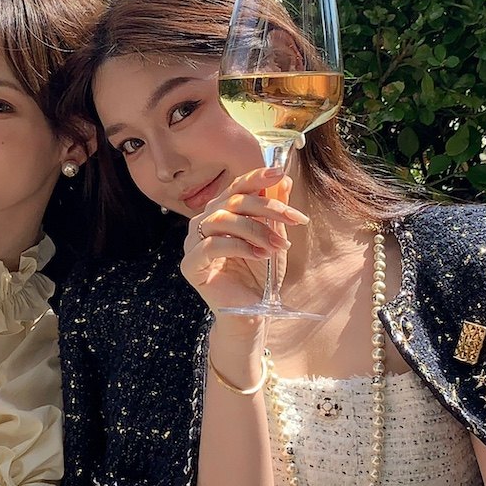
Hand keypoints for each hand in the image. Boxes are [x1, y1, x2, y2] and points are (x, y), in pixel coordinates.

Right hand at [180, 167, 306, 315]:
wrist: (252, 312)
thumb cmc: (260, 275)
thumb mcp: (274, 237)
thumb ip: (275, 210)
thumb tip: (284, 180)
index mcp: (221, 212)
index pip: (236, 187)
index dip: (256, 177)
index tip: (280, 172)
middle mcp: (203, 222)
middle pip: (232, 200)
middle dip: (267, 207)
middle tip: (294, 219)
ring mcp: (193, 243)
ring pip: (221, 219)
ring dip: (255, 229)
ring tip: (277, 245)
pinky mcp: (191, 265)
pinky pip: (211, 246)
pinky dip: (239, 247)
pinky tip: (259, 255)